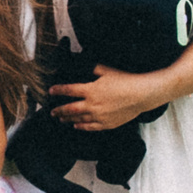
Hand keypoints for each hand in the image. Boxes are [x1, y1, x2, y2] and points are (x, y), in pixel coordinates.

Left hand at [49, 66, 169, 131]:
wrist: (141, 95)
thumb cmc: (126, 81)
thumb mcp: (106, 71)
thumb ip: (92, 69)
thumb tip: (83, 65)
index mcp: (90, 90)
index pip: (68, 90)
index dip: (58, 90)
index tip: (50, 91)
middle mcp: (92, 105)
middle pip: (69, 109)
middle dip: (59, 110)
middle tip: (52, 112)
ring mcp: (99, 116)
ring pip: (78, 119)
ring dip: (67, 119)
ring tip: (61, 119)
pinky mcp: (107, 124)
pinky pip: (90, 127)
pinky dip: (81, 126)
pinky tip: (76, 125)